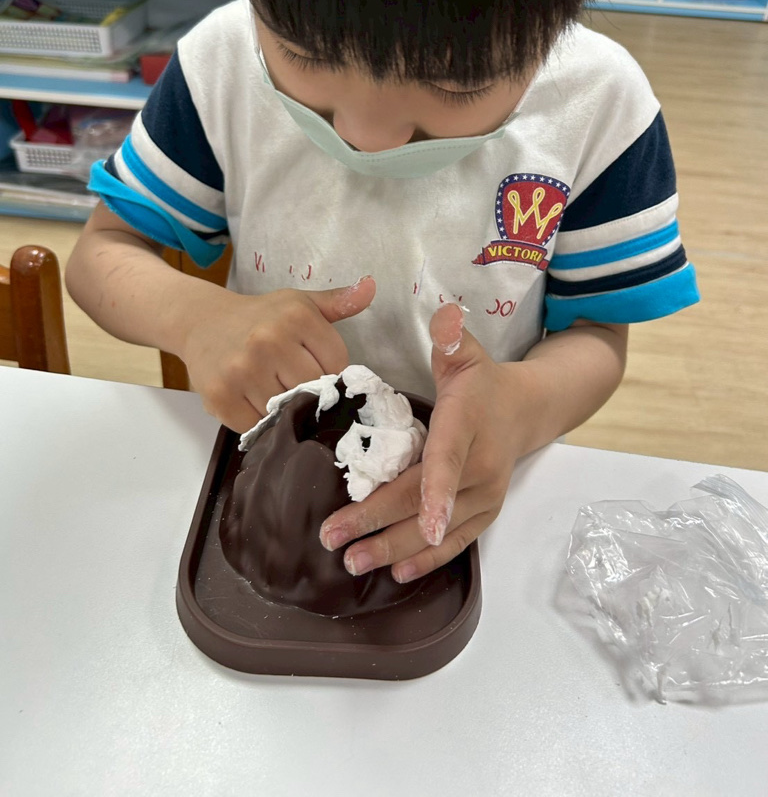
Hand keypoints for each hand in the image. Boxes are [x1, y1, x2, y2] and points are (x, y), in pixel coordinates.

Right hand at [181, 276, 375, 431]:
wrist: (201, 322)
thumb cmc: (259, 316)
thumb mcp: (299, 303)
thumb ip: (339, 301)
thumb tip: (372, 286)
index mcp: (296, 317)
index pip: (337, 365)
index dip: (330, 372)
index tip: (314, 366)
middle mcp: (268, 341)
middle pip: (313, 390)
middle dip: (309, 393)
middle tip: (292, 382)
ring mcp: (242, 371)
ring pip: (285, 411)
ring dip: (283, 410)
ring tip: (273, 391)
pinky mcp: (220, 396)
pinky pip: (255, 426)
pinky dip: (257, 421)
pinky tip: (252, 400)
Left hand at [319, 303, 527, 582]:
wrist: (526, 412)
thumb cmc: (483, 383)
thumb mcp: (468, 354)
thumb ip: (452, 339)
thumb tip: (443, 316)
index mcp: (467, 427)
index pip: (447, 461)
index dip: (436, 491)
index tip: (422, 520)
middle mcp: (480, 469)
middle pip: (427, 503)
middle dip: (379, 524)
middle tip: (333, 539)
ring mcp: (484, 496)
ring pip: (439, 533)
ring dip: (395, 550)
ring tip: (353, 563)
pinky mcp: (484, 514)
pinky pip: (458, 544)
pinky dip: (427, 561)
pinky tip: (396, 574)